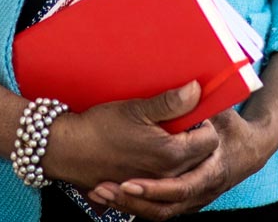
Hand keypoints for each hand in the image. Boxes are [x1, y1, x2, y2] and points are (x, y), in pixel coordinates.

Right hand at [40, 81, 220, 190]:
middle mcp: (167, 175)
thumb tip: (197, 89)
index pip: (209, 140)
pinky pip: (165, 181)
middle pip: (201, 158)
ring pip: (184, 171)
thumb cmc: (100, 127)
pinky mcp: (141, 188)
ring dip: (183, 155)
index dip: (202, 123)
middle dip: (195, 140)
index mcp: (171, 154)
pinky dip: (165, 169)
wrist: (68, 150)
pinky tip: (149, 151)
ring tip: (165, 136)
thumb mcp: (136, 108)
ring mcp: (154, 185)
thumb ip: (170, 102)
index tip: (188, 112)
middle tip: (179, 123)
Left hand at [83, 106, 274, 219]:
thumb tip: (193, 85)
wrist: (251, 151)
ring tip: (100, 192)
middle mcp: (202, 188)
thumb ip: (206, 103)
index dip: (154, 186)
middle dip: (134, 199)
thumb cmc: (233, 130)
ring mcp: (195, 198)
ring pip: (160, 212)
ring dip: (129, 205)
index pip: (182, 184)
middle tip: (106, 188)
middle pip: (165, 204)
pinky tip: (109, 196)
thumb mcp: (222, 115)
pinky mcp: (186, 201)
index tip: (127, 178)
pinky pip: (158, 212)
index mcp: (212, 168)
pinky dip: (134, 206)